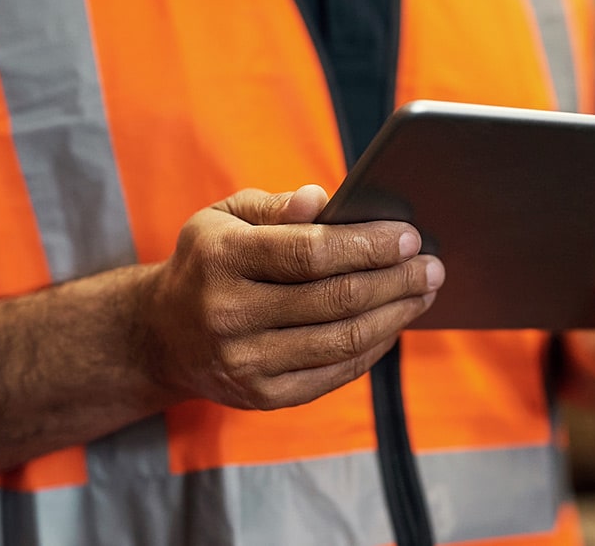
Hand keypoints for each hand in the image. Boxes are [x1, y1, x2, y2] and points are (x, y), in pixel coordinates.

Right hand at [140, 185, 442, 409]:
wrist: (162, 336)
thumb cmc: (210, 262)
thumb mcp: (225, 218)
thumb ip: (276, 205)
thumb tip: (322, 199)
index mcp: (221, 259)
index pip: (311, 253)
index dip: (367, 245)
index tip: (409, 236)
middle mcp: (229, 314)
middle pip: (336, 298)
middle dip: (396, 279)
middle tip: (432, 265)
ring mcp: (245, 362)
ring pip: (344, 339)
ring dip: (397, 314)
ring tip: (425, 291)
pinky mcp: (264, 395)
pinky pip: (337, 372)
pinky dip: (376, 346)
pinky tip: (395, 323)